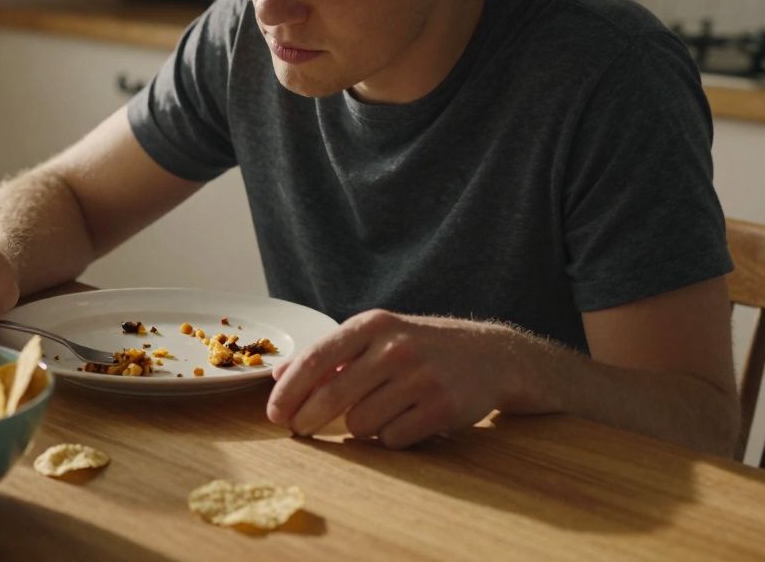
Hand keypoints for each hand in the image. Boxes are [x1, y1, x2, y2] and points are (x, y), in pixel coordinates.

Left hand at [267, 309, 517, 448]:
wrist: (490, 356)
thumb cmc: (420, 347)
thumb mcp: (375, 337)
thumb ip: (327, 355)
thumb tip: (278, 376)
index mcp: (372, 325)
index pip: (316, 359)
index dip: (289, 391)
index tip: (274, 414)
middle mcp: (395, 347)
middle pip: (332, 397)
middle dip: (307, 420)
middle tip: (299, 430)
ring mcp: (421, 377)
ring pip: (360, 423)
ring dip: (359, 426)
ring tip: (377, 412)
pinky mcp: (442, 407)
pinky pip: (392, 439)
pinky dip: (390, 437)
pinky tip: (404, 420)